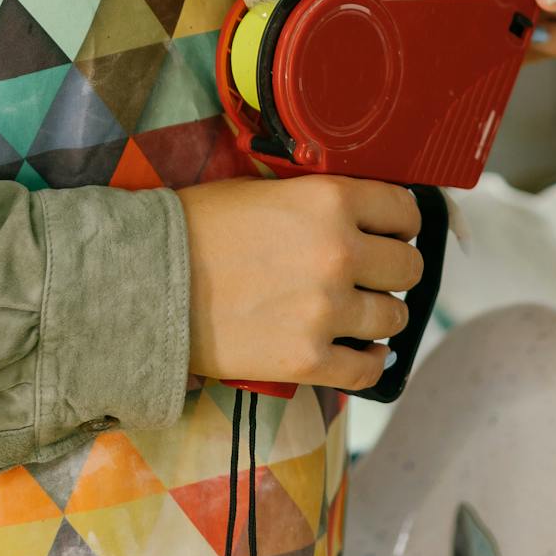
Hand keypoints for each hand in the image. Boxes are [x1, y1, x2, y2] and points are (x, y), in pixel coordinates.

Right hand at [176, 175, 424, 390]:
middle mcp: (338, 252)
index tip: (390, 229)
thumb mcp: (262, 187)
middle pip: (408, 266)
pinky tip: (357, 349)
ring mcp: (327, 311)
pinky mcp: (309, 360)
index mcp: (328, 199)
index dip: (399, 219)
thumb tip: (359, 211)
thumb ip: (316, 199)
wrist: (147, 281)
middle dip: (393, 267)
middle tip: (373, 271)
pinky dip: (370, 360)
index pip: (403, 209)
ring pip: (395, 316)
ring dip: (380, 313)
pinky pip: (370, 367)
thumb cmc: (199, 226)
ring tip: (356, 310)